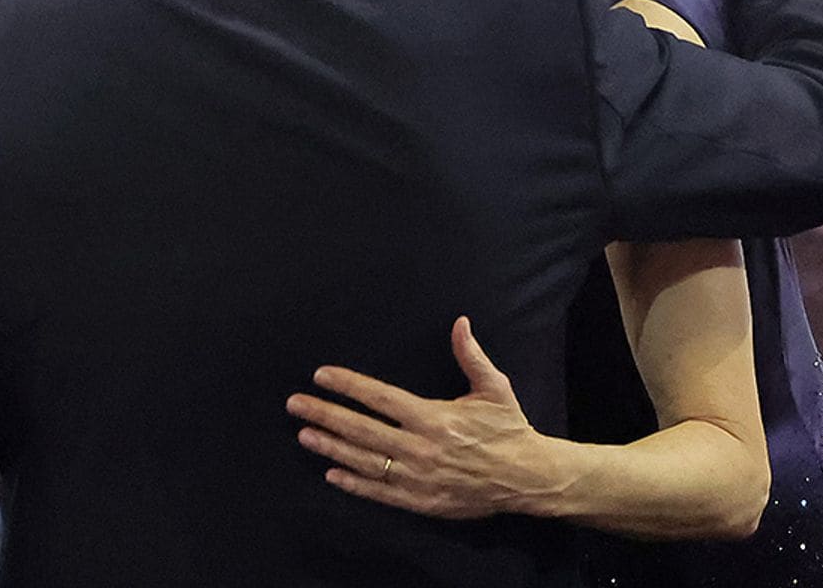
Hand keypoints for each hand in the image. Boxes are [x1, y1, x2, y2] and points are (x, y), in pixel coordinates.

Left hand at [286, 317, 557, 518]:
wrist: (526, 478)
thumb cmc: (508, 428)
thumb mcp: (494, 387)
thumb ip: (471, 355)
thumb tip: (459, 322)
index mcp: (434, 417)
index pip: (380, 398)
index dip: (348, 386)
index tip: (322, 375)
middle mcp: (420, 448)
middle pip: (362, 430)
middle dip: (325, 415)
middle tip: (296, 405)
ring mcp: (417, 478)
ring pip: (364, 461)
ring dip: (331, 447)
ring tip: (304, 436)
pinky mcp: (420, 502)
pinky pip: (379, 492)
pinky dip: (353, 484)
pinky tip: (331, 473)